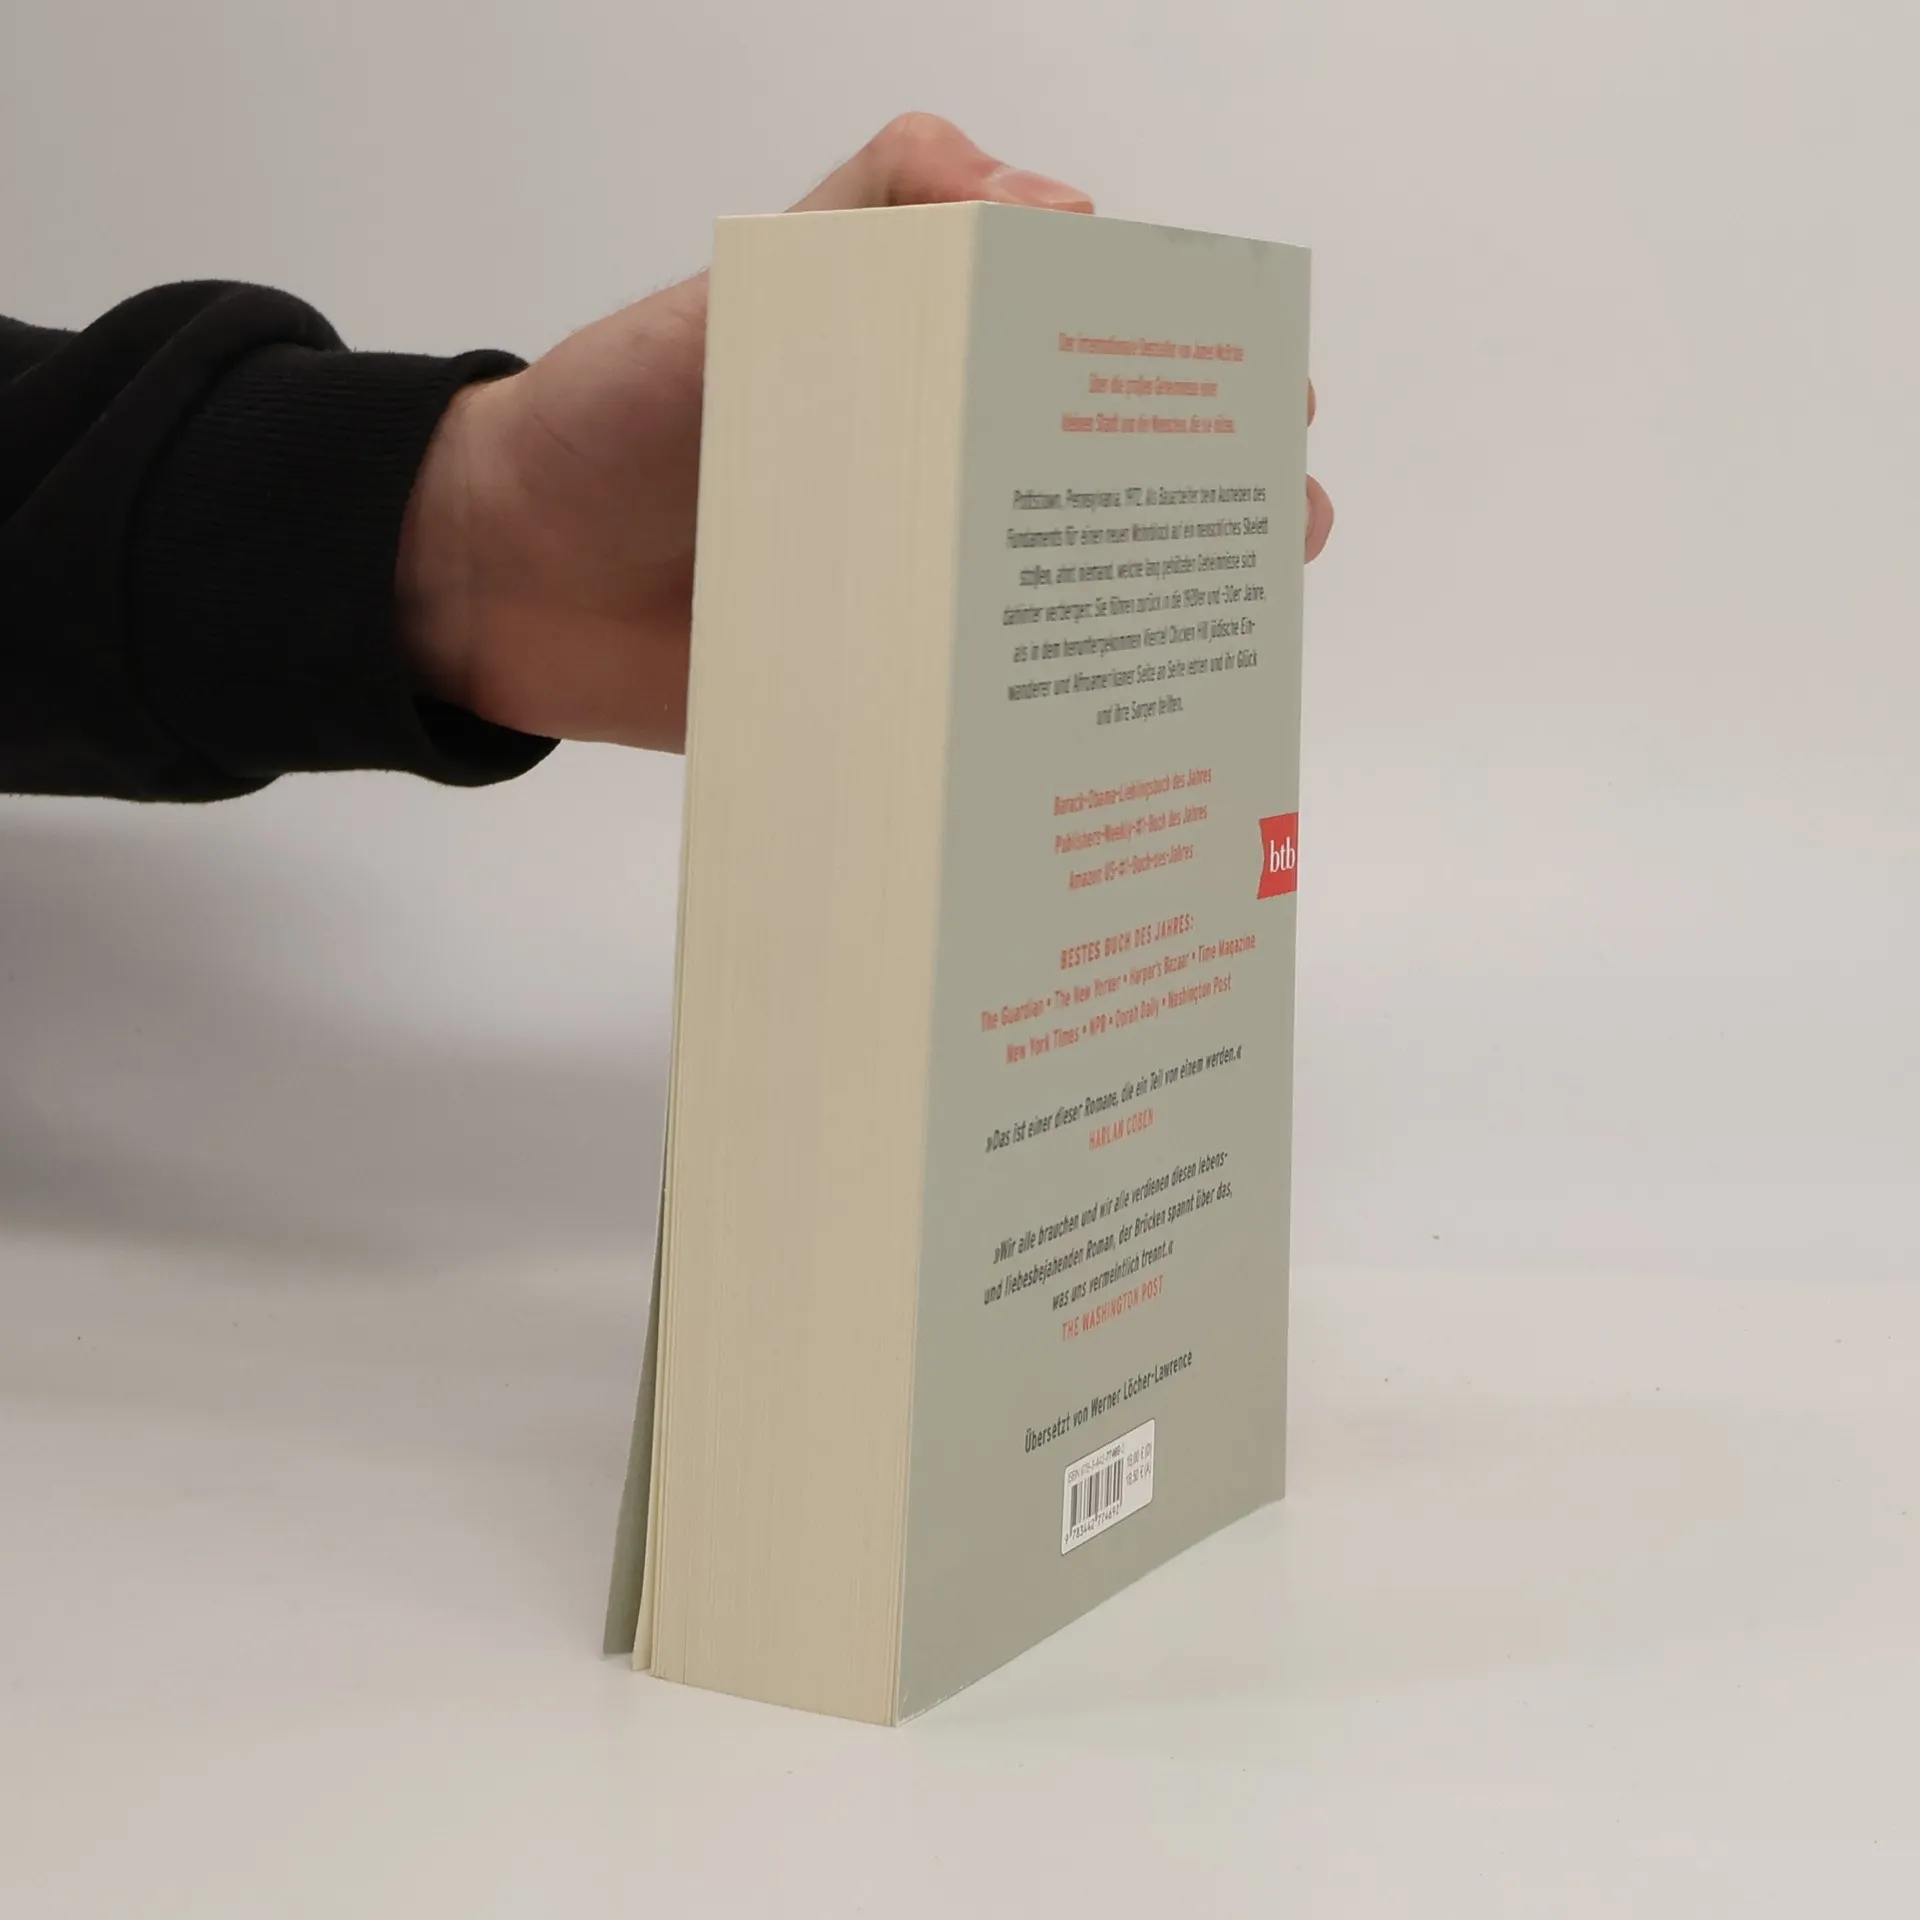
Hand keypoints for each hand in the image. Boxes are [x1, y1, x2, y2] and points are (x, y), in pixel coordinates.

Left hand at [398, 114, 1332, 748]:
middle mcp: (947, 492)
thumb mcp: (749, 283)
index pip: (1098, 365)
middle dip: (1209, 511)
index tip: (1266, 401)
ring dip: (1150, 633)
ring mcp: (921, 607)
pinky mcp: (885, 702)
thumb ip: (882, 214)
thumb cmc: (618, 412)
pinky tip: (1105, 757)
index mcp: (935, 378)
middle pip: (1111, 501)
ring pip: (1065, 621)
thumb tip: (1048, 210)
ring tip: (1216, 649)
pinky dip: (1045, 743)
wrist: (501, 575)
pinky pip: (978, 727)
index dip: (1197, 378)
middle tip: (1271, 528)